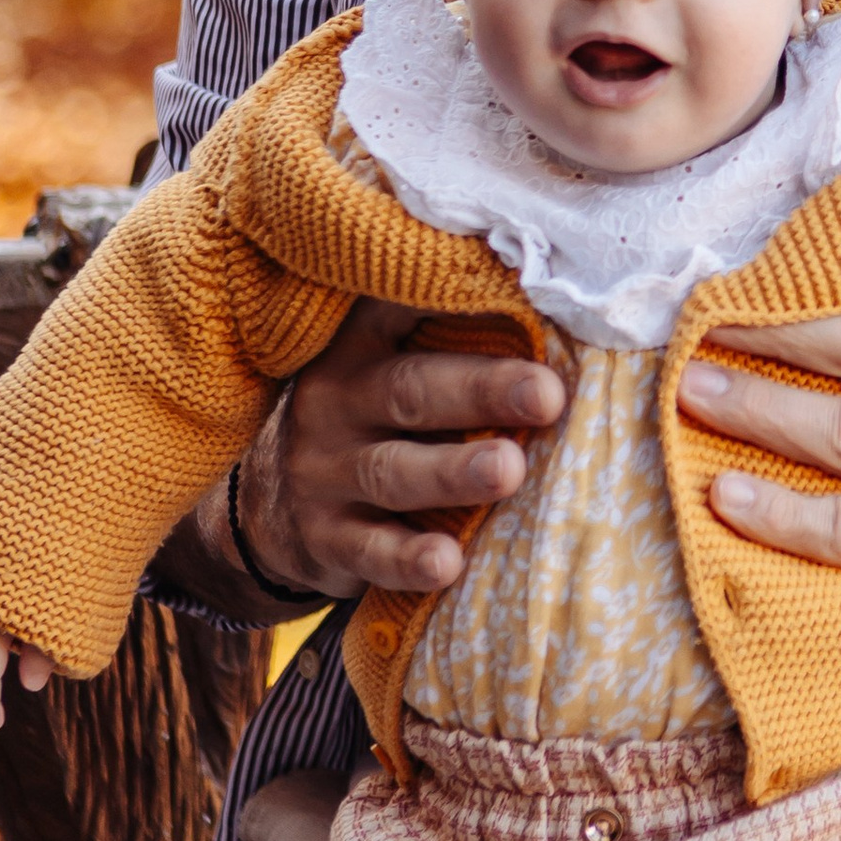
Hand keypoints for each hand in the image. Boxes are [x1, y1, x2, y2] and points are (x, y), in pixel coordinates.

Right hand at [229, 298, 569, 608]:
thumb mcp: (389, 370)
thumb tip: (568, 322)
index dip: (446, 292)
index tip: (512, 279)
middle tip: (546, 395)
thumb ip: (452, 344)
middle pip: (412, 389)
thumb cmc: (374, 420)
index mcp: (361, 344)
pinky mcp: (325, 538)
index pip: (398, 306)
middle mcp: (337, 400)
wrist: (272, 506)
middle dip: (482, 390)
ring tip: (508, 469)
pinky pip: (370, 550)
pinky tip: (448, 562)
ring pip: (393, 471)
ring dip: (453, 472)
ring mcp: (324, 471)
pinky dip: (408, 558)